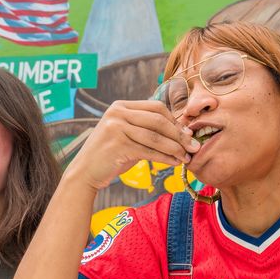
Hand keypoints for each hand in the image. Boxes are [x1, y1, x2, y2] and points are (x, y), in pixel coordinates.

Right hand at [66, 100, 199, 190]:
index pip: (156, 107)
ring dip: (175, 148)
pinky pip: (149, 151)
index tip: (188, 134)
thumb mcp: (127, 135)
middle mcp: (117, 113)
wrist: (85, 172)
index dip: (175, 121)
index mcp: (121, 106)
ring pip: (156, 137)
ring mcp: (116, 128)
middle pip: (158, 120)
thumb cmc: (111, 155)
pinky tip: (175, 163)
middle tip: (194, 146)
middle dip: (179, 134)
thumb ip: (147, 128)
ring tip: (187, 157)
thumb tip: (182, 130)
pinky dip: (165, 158)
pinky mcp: (118, 145)